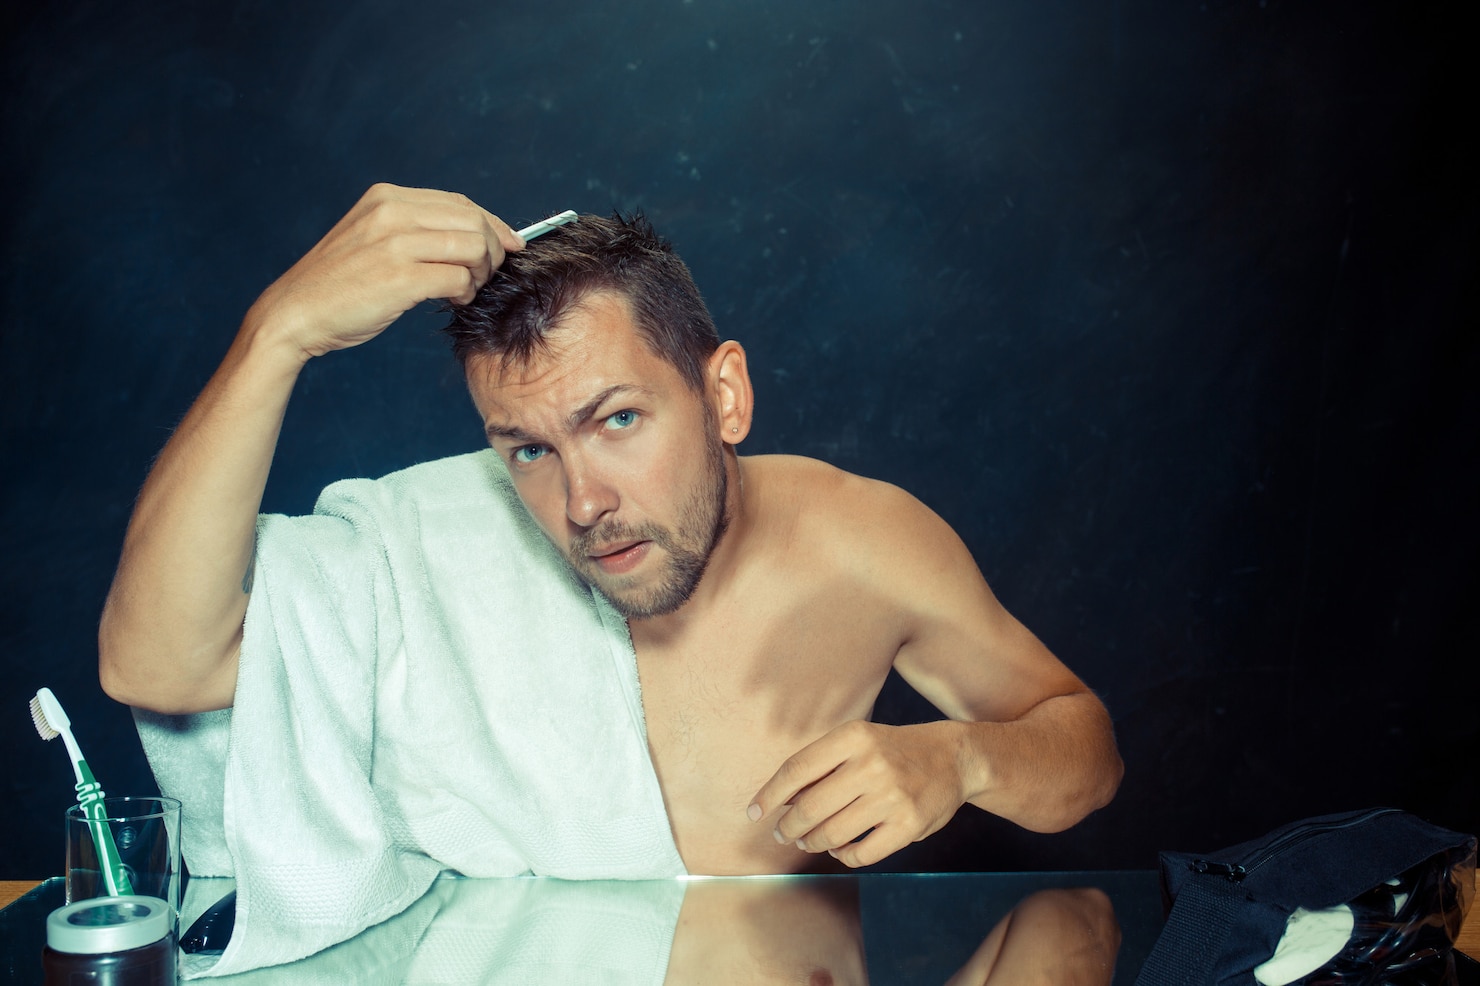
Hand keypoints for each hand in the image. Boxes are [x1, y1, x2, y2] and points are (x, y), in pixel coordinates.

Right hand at [246, 183, 523, 360]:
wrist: (295, 313)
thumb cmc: (338, 284)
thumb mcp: (373, 237)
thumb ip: (413, 229)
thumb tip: (474, 236)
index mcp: (387, 197)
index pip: (460, 203)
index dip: (493, 224)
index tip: (510, 245)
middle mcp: (391, 212)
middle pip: (474, 222)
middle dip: (493, 251)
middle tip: (484, 276)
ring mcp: (395, 243)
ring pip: (473, 248)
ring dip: (480, 274)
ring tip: (465, 290)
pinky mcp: (400, 278)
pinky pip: (458, 278)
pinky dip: (465, 292)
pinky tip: (453, 301)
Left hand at [748, 719, 967, 867]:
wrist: (954, 757)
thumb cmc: (893, 751)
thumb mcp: (859, 742)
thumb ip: (823, 766)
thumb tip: (780, 801)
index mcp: (854, 737)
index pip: (797, 769)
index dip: (769, 795)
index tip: (753, 813)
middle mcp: (872, 764)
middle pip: (809, 807)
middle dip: (788, 827)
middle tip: (783, 834)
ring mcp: (892, 796)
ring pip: (832, 834)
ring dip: (813, 843)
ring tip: (809, 841)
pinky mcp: (909, 825)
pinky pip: (861, 853)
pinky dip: (844, 856)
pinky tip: (841, 850)